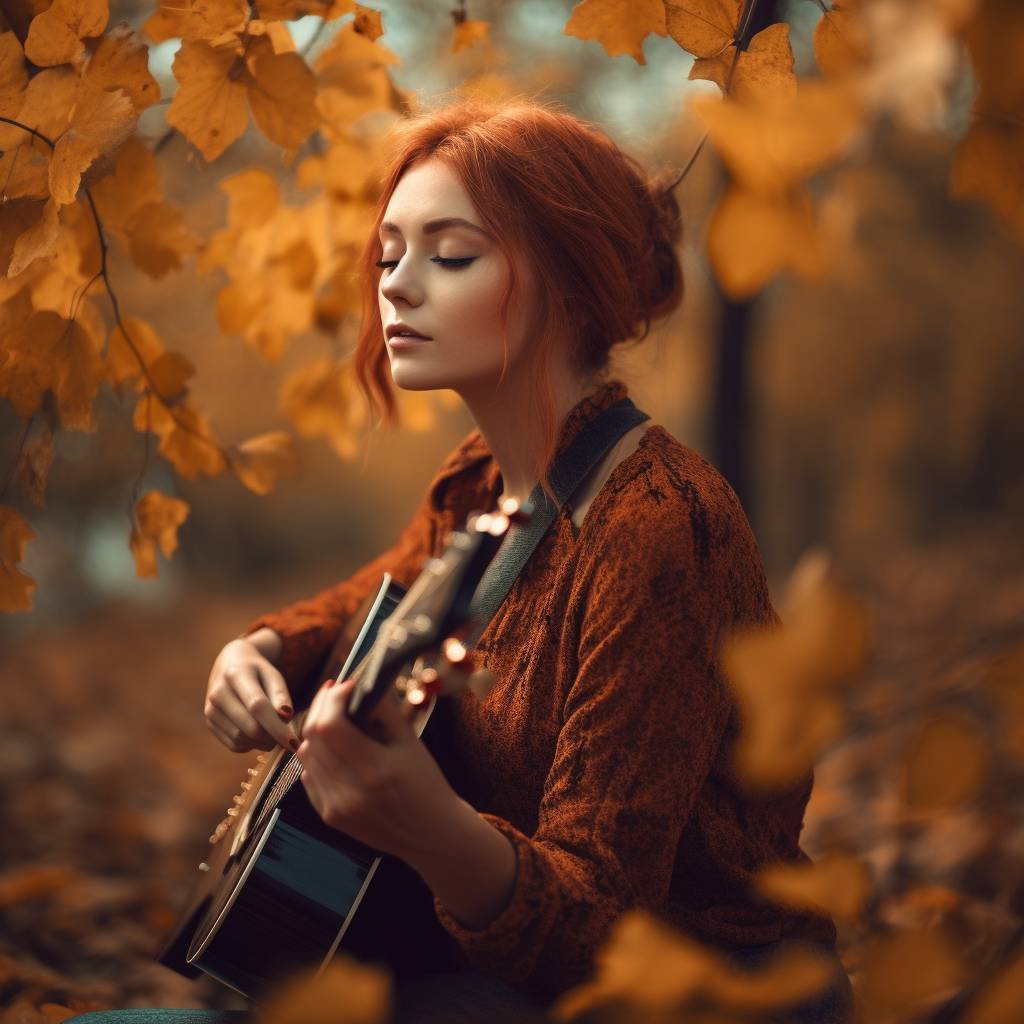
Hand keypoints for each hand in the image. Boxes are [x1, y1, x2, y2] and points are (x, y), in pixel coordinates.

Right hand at [204, 630, 299, 752]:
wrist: (229, 665)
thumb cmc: (258, 672)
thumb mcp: (273, 675)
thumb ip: (280, 695)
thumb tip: (286, 716)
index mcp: (236, 675)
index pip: (257, 706)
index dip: (276, 727)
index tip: (294, 742)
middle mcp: (218, 693)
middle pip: (249, 727)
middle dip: (272, 738)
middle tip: (287, 738)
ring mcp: (211, 709)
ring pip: (240, 739)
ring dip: (262, 743)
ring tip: (274, 733)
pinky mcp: (209, 723)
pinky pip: (233, 745)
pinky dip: (251, 745)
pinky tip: (259, 734)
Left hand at [296, 677, 459, 861]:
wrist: (432, 834)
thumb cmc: (427, 784)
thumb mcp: (412, 742)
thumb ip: (385, 710)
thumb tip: (361, 684)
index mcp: (374, 770)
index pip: (330, 725)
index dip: (332, 699)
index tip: (347, 685)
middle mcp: (349, 792)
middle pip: (312, 737)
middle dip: (321, 707)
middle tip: (335, 692)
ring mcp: (336, 807)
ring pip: (305, 755)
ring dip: (316, 730)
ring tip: (336, 718)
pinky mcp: (329, 817)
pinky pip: (309, 776)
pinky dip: (317, 756)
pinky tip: (336, 750)